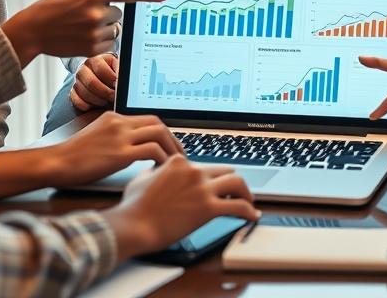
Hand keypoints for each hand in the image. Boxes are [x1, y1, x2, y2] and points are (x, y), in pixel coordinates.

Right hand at [1, 0, 164, 65]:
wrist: (32, 30)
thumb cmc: (52, 6)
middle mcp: (95, 14)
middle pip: (119, 14)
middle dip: (108, 13)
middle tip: (86, 15)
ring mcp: (94, 33)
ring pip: (115, 30)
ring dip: (104, 28)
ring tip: (81, 26)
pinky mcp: (92, 49)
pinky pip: (109, 44)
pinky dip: (100, 40)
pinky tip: (81, 37)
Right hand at [44, 112, 182, 187]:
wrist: (55, 163)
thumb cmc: (71, 158)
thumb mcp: (95, 138)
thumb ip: (114, 137)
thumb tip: (131, 147)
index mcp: (113, 118)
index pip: (148, 118)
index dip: (163, 131)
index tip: (171, 144)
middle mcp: (119, 123)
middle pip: (158, 123)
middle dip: (173, 138)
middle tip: (181, 154)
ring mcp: (120, 136)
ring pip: (159, 133)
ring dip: (172, 148)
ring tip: (177, 163)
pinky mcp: (120, 153)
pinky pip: (152, 151)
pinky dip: (162, 159)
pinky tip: (164, 169)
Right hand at [70, 53, 118, 111]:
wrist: (100, 75)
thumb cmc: (110, 70)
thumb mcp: (116, 65)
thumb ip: (119, 69)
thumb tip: (121, 80)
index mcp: (95, 59)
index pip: (100, 69)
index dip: (110, 79)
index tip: (118, 85)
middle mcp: (83, 69)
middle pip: (91, 82)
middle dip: (105, 92)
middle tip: (114, 97)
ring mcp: (77, 81)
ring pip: (84, 93)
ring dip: (98, 100)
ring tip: (107, 101)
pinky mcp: (73, 92)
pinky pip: (77, 101)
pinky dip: (87, 105)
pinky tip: (96, 105)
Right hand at [108, 155, 259, 256]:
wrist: (134, 225)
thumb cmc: (134, 206)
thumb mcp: (142, 178)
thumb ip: (156, 171)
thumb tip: (159, 171)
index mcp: (179, 162)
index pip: (205, 166)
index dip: (211, 177)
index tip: (215, 186)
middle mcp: (194, 171)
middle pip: (225, 171)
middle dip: (232, 182)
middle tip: (237, 192)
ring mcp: (202, 188)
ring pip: (237, 183)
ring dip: (246, 192)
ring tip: (249, 201)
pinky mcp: (209, 208)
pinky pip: (238, 207)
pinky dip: (249, 211)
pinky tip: (252, 216)